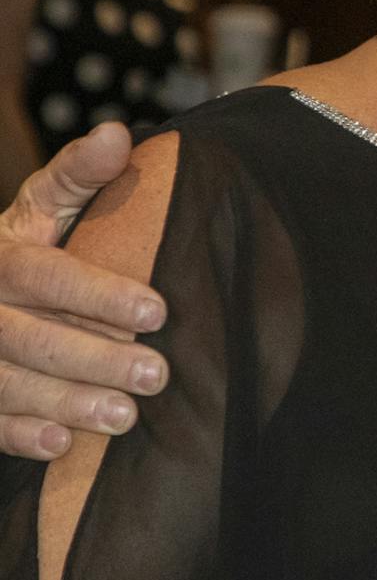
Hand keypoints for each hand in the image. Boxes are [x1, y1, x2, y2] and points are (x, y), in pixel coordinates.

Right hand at [0, 124, 166, 459]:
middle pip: (26, 336)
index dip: (97, 294)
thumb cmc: (20, 252)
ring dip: (65, 401)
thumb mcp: (39, 209)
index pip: (42, 275)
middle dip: (93, 357)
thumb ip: (77, 178)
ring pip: (5, 382)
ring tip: (125, 416)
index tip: (158, 311)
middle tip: (158, 374)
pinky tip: (61, 445)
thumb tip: (118, 133)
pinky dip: (17, 434)